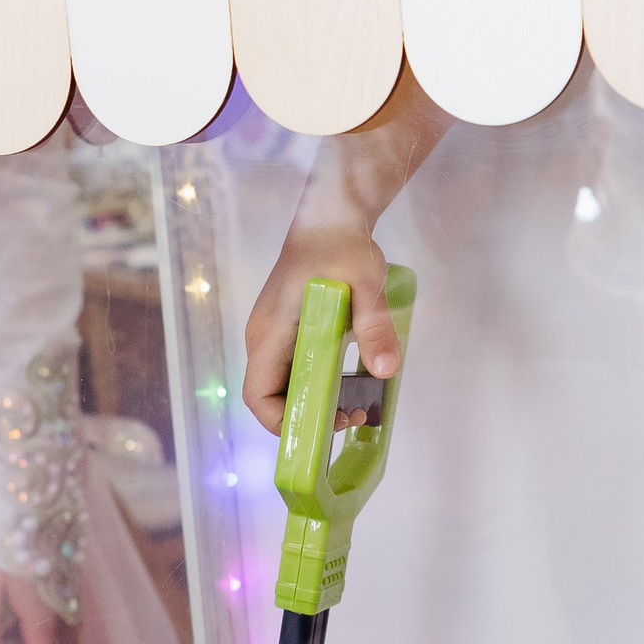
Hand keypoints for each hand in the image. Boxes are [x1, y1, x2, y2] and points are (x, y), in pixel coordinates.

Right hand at [243, 220, 402, 437]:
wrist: (330, 217)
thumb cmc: (341, 245)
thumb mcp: (365, 284)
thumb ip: (374, 327)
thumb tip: (386, 369)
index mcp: (271, 331)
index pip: (258, 394)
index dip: (282, 421)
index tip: (321, 426)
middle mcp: (264, 338)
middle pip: (270, 396)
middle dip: (307, 416)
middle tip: (350, 415)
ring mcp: (274, 336)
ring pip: (284, 386)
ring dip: (314, 402)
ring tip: (354, 405)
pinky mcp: (288, 332)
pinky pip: (295, 370)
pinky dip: (318, 384)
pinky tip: (348, 385)